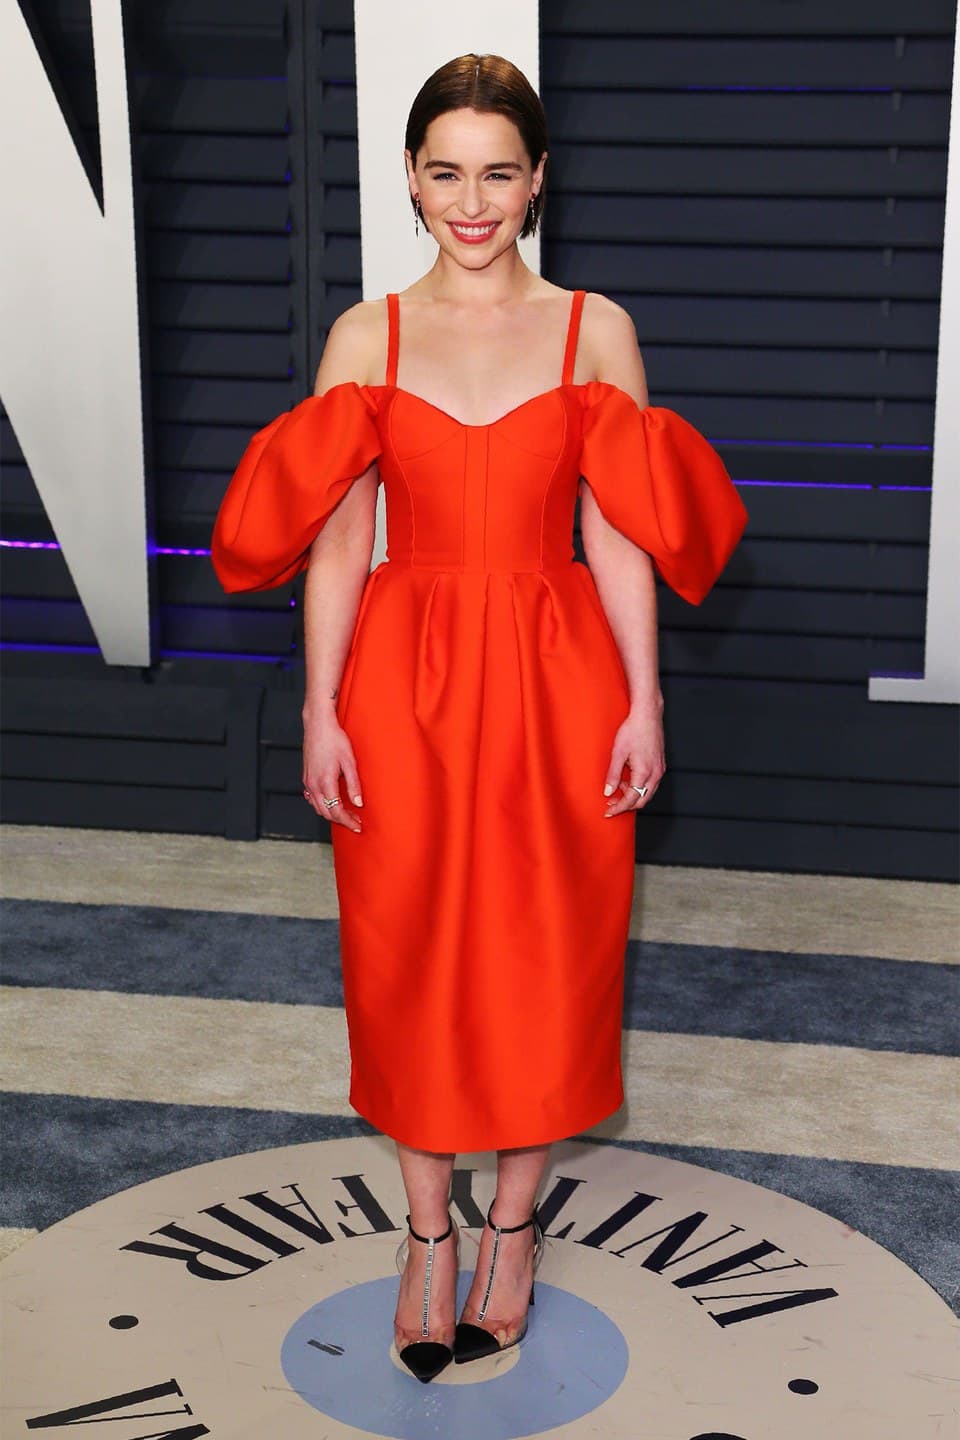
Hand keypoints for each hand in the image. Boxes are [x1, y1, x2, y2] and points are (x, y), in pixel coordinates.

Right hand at [302, 708, 362, 832]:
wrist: (318, 725)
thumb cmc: (334, 739)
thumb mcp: (349, 761)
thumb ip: (354, 784)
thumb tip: (359, 803)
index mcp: (325, 782)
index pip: (336, 811)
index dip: (348, 821)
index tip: (358, 826)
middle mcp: (313, 785)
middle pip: (326, 813)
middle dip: (341, 820)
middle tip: (356, 821)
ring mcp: (307, 781)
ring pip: (318, 808)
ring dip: (331, 814)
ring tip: (346, 814)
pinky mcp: (306, 777)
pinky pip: (312, 799)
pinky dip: (321, 805)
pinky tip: (331, 802)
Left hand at [603, 704, 665, 816]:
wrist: (648, 715)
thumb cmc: (633, 730)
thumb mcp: (618, 752)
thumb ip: (613, 774)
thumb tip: (608, 792)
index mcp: (644, 772)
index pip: (631, 799)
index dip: (619, 808)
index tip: (608, 811)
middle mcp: (655, 774)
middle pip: (642, 800)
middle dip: (626, 805)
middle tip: (611, 804)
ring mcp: (660, 770)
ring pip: (647, 793)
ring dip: (633, 796)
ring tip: (617, 789)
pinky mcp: (660, 765)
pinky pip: (651, 784)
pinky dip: (639, 787)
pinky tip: (627, 779)